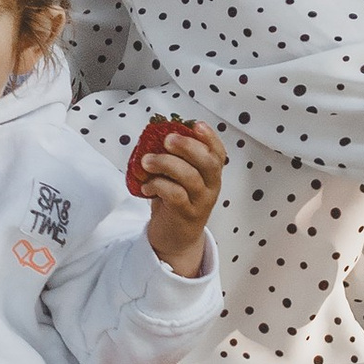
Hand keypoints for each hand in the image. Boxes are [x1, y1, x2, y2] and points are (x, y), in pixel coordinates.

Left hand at [138, 120, 225, 275]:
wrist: (175, 238)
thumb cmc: (175, 201)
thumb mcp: (178, 177)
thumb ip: (174, 158)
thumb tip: (155, 133)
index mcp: (210, 174)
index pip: (217, 153)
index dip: (210, 137)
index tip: (196, 125)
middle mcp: (210, 186)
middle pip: (208, 163)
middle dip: (187, 146)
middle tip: (166, 139)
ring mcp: (200, 202)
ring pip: (190, 177)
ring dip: (166, 164)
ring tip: (146, 161)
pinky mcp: (186, 215)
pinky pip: (175, 195)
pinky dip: (158, 186)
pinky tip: (146, 185)